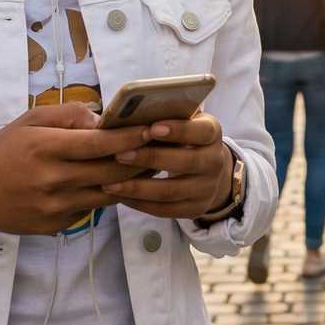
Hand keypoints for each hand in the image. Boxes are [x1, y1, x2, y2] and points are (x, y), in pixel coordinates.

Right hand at [0, 104, 154, 236]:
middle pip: (112, 172)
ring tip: (151, 165)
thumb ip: (69, 115)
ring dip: (132, 181)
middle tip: (164, 148)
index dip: (131, 137)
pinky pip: (92, 209)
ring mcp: (56, 207)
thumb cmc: (4, 151)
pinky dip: (106, 195)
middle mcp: (53, 180)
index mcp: (45, 148)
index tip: (154, 128)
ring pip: (108, 194)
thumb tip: (104, 119)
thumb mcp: (30, 121)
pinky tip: (117, 184)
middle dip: (142, 160)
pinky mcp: (57, 225)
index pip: (99, 143)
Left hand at [103, 113, 233, 220]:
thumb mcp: (182, 121)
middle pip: (185, 162)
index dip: (178, 130)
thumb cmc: (182, 137)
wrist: (207, 170)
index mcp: (212, 132)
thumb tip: (129, 115)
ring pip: (170, 191)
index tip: (150, 128)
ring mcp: (207, 188)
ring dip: (137, 187)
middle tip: (119, 155)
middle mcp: (215, 161)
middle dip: (150, 159)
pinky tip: (120, 196)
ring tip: (110, 183)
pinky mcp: (195, 209)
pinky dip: (139, 204)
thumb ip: (164, 117)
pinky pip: (164, 210)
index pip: (201, 131)